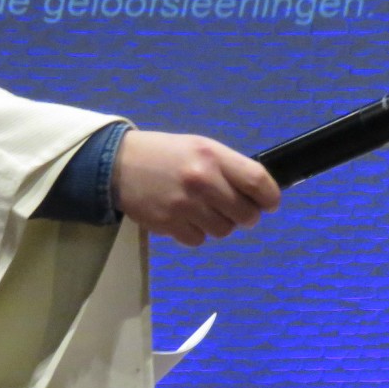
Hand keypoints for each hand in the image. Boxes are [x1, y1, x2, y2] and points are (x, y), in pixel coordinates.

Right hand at [112, 131, 279, 246]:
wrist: (118, 165)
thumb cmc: (165, 154)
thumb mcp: (199, 147)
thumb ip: (228, 167)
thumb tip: (258, 192)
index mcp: (212, 156)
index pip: (257, 181)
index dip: (270, 197)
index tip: (270, 203)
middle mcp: (202, 181)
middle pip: (246, 214)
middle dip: (247, 216)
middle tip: (236, 210)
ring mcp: (185, 206)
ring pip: (223, 231)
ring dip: (220, 224)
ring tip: (205, 211)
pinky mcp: (169, 225)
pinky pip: (199, 239)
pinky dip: (196, 233)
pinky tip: (185, 218)